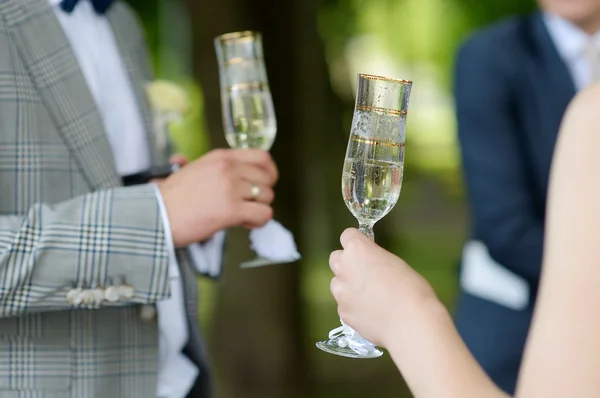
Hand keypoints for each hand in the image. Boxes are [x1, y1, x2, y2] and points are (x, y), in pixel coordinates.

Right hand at [158, 149, 277, 246]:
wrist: (156, 215)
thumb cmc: (169, 198)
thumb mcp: (188, 170)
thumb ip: (202, 167)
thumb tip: (187, 161)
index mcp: (221, 157)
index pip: (262, 156)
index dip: (270, 171)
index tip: (267, 181)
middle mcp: (228, 169)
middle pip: (267, 178)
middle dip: (263, 193)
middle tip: (250, 203)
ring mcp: (231, 188)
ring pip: (267, 196)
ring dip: (259, 208)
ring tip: (243, 215)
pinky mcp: (232, 210)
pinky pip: (263, 214)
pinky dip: (259, 221)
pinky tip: (245, 223)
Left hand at [329, 228, 436, 346]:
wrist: (409, 323)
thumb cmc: (411, 289)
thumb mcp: (396, 263)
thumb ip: (376, 260)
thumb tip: (371, 265)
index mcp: (357, 250)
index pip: (347, 235)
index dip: (358, 242)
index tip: (366, 250)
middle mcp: (343, 268)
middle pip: (336, 258)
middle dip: (347, 263)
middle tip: (365, 273)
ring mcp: (340, 292)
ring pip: (338, 283)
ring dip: (348, 286)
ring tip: (369, 297)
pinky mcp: (342, 312)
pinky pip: (345, 305)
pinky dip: (354, 307)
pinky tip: (371, 314)